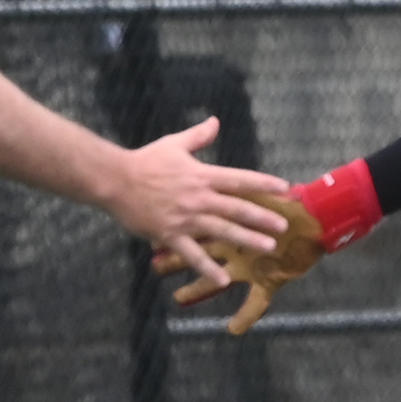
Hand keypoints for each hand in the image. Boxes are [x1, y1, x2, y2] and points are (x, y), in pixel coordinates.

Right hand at [110, 115, 290, 290]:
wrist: (116, 180)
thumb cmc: (145, 160)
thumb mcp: (174, 144)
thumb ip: (198, 136)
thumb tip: (216, 121)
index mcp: (202, 175)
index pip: (239, 179)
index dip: (263, 183)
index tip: (283, 188)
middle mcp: (199, 197)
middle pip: (237, 207)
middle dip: (263, 217)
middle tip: (284, 226)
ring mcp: (186, 218)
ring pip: (222, 230)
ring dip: (247, 239)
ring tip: (268, 247)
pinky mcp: (170, 234)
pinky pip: (192, 254)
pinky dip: (208, 268)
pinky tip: (223, 280)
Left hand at [152, 192, 325, 334]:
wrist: (319, 217)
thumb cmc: (290, 204)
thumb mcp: (260, 194)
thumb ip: (239, 189)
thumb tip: (221, 180)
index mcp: (231, 218)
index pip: (196, 222)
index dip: (175, 225)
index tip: (154, 229)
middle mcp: (234, 242)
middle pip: (199, 249)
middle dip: (176, 258)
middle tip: (155, 264)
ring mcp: (248, 262)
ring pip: (216, 278)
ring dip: (198, 288)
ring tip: (178, 299)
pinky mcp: (268, 278)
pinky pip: (255, 303)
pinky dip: (246, 318)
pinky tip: (233, 330)